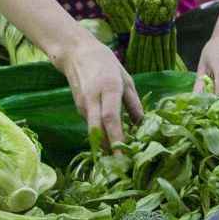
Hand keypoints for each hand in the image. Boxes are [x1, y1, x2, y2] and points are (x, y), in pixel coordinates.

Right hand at [57, 33, 140, 147]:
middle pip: (98, 128)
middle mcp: (93, 98)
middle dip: (108, 148)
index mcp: (109, 88)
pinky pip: (92, 125)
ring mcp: (83, 104)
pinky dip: (101, 134)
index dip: (116, 137)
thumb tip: (142, 124)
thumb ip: (134, 103)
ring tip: (119, 157)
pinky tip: (111, 140)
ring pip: (93, 130)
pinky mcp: (78, 107)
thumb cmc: (106, 64)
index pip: (111, 117)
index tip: (123, 154)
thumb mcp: (125, 78)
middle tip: (119, 166)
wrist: (76, 53)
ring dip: (105, 144)